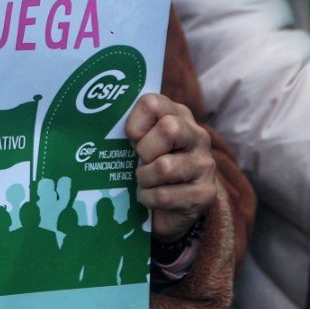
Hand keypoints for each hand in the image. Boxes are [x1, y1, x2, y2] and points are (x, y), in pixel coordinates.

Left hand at [124, 93, 216, 242]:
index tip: (134, 140)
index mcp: (179, 115)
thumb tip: (104, 127)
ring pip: (164, 167)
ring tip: (146, 181)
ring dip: (145, 179)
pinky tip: (153, 198)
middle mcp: (197, 135)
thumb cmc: (153, 166)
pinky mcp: (205, 193)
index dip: (135, 124)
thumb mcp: (144, 142)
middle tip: (142, 161)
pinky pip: (165, 195)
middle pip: (169, 128)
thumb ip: (133, 130)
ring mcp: (204, 164)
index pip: (152, 103)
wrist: (178, 205)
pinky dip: (149, 199)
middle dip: (145, 150)